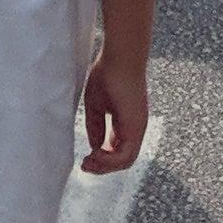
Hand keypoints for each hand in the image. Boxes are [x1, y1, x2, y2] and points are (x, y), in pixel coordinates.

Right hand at [78, 47, 146, 173]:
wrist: (120, 56)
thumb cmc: (107, 73)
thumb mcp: (95, 105)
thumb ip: (95, 127)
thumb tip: (95, 148)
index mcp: (126, 121)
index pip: (117, 149)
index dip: (101, 158)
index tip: (84, 158)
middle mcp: (135, 127)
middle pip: (122, 159)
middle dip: (102, 166)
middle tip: (84, 165)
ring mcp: (138, 127)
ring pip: (126, 161)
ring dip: (105, 167)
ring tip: (89, 161)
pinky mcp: (137, 126)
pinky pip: (127, 156)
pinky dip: (110, 161)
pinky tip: (96, 154)